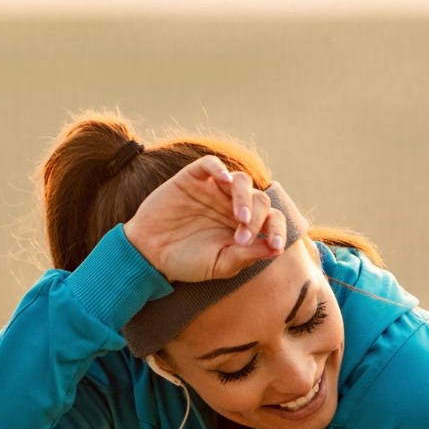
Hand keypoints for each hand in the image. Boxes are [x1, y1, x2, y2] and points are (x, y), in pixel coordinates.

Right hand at [122, 154, 291, 282]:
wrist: (150, 255)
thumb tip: (277, 250)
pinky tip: (223, 180)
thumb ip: (248, 256)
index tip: (276, 246)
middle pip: (260, 200)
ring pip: (241, 180)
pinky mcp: (192, 178)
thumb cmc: (187, 262)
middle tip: (242, 239)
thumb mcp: (221, 265)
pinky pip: (210, 164)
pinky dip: (218, 168)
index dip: (279, 230)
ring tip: (240, 217)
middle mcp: (233, 205)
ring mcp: (214, 190)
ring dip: (245, 197)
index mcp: (245, 225)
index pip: (272, 219)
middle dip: (257, 219)